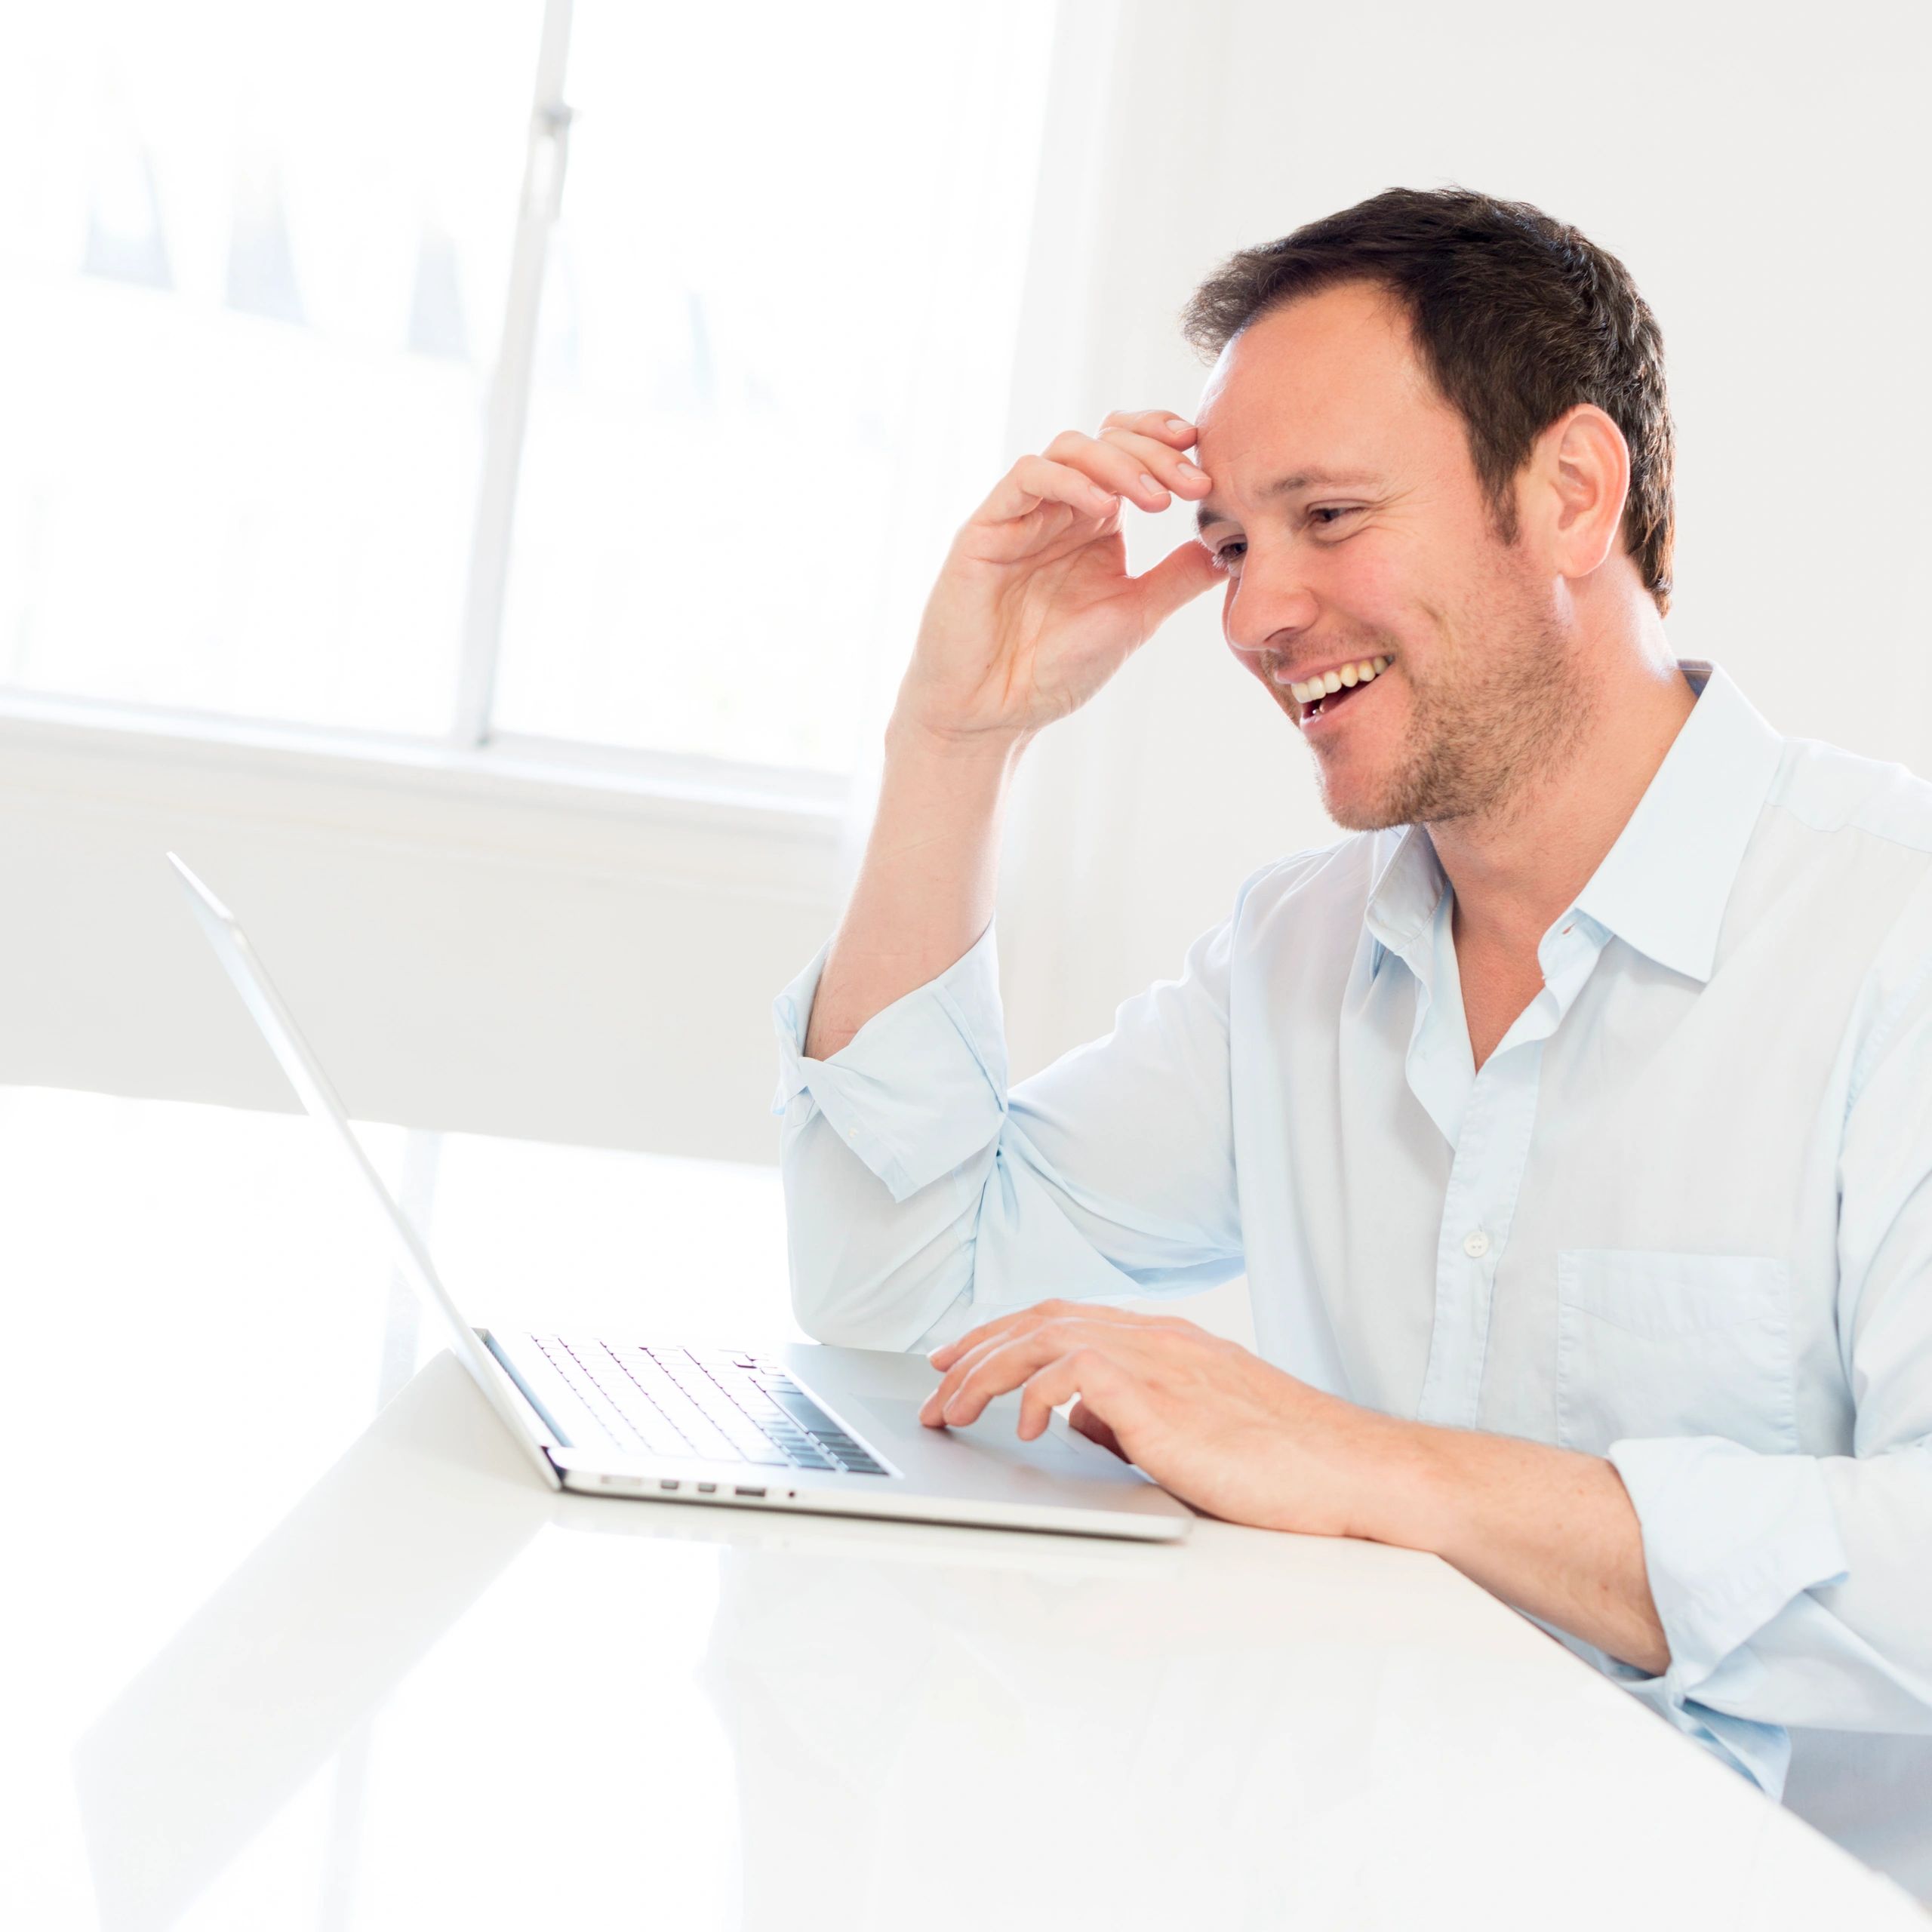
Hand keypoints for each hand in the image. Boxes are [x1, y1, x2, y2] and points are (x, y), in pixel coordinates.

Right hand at [894, 412, 1224, 749]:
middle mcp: (1058, 509)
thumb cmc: (1055, 669)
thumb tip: (1229, 547)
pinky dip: (1070, 481)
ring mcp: (1021, 515)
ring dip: (1119, 462)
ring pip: (1069, 448)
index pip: (1130, 453)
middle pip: (1106, 439)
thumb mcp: (1134, 617)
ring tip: (1156, 500)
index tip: (1208, 470)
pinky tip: (1105, 508)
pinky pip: (1027, 477)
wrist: (994, 712)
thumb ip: (1177, 579)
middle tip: (1194, 483)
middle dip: (1156, 452)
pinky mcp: (987, 528)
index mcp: (1094, 524)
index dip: (1167, 446)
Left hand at [918, 1300, 1415, 1536]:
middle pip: (1039, 1321)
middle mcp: (1156, 1338)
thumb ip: (1131, 1417)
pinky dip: (1039, 1392)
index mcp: (1163, 1342)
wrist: (1353, 1471)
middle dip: (975, 1353)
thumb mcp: (1192, 1432)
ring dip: (986, 1375)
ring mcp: (1161, 1361)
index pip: (1061, 1319)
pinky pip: (1077, 1374)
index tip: (956, 1359)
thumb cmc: (1285, 1463)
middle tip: (933, 1389)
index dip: (1000, 1335)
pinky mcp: (1163, 1396)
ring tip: (952, 1412)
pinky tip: (1025, 1425)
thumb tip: (1077, 1421)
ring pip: (1045, 1339)